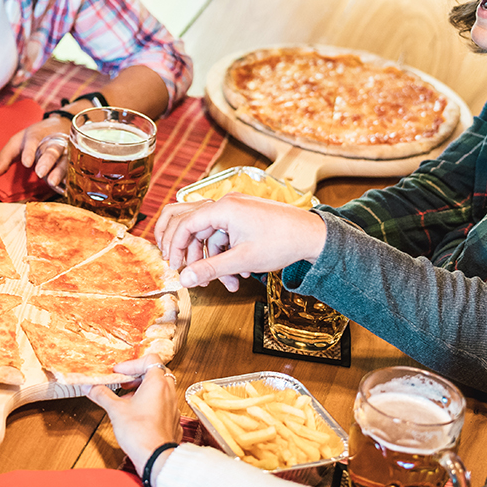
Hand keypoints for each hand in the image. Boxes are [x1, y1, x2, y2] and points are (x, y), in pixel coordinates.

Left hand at [0, 116, 71, 187]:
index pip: (33, 141)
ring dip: (59, 171)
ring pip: (65, 160)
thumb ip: (5, 156)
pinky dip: (70, 177)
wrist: (61, 124)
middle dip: (46, 162)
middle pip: (51, 151)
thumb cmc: (35, 137)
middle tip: (40, 172)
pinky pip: (74, 168)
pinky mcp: (74, 160)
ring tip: (52, 182)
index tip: (26, 163)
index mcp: (37, 135)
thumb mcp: (18, 141)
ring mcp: (66, 151)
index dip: (29, 151)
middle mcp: (53, 142)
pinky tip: (66, 187)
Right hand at [88, 356, 181, 482]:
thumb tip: (90, 387)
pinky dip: (151, 403)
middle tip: (124, 384)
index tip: (119, 373)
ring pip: (160, 388)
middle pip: (156, 372)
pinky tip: (138, 414)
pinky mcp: (172, 419)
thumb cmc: (139, 432)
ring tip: (128, 400)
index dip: (132, 364)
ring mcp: (173, 405)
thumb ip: (102, 394)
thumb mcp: (115, 410)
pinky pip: (163, 403)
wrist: (155, 457)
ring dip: (144, 390)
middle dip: (138, 376)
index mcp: (157, 383)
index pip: (150, 359)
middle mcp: (168, 391)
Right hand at [154, 195, 327, 290]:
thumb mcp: (241, 260)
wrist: (312, 235)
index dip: (176, 247)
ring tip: (226, 283)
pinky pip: (225, 235)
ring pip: (211, 236)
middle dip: (194, 255)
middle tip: (192, 275)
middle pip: (195, 229)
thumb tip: (184, 278)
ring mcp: (237, 209)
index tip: (174, 265)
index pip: (185, 224)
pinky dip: (227, 254)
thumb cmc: (282, 242)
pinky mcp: (245, 217)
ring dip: (214, 260)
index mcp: (223, 208)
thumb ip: (209, 269)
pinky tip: (239, 273)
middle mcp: (227, 204)